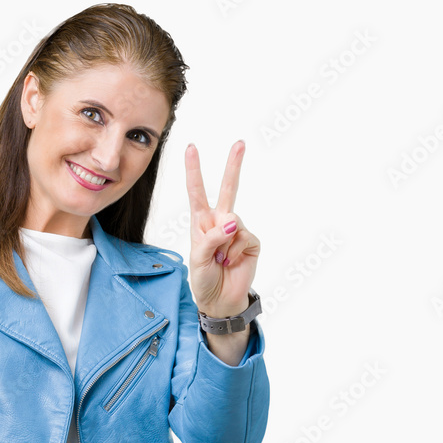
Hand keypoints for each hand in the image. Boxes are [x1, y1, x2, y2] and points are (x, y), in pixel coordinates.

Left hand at [185, 140, 259, 315]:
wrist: (220, 299)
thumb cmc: (203, 278)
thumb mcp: (197, 258)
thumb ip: (210, 238)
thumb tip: (232, 222)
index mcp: (201, 222)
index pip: (197, 192)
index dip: (194, 170)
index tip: (191, 147)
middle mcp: (219, 221)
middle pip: (229, 189)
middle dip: (233, 166)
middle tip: (240, 143)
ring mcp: (237, 231)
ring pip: (233, 221)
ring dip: (223, 243)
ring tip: (219, 259)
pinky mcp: (251, 242)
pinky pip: (244, 237)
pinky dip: (235, 251)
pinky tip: (230, 262)